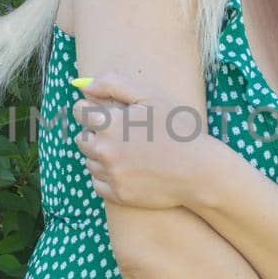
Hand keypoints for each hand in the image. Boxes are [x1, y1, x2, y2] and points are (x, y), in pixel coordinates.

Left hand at [70, 70, 206, 209]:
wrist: (199, 171)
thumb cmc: (177, 129)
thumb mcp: (150, 96)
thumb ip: (113, 84)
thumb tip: (83, 86)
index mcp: (109, 123)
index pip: (79, 111)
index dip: (92, 109)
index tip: (107, 113)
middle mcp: (104, 150)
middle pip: (82, 138)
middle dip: (96, 133)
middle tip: (123, 134)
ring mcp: (111, 174)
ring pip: (90, 161)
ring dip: (101, 155)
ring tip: (130, 152)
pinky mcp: (118, 194)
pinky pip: (98, 183)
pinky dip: (108, 176)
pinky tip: (129, 169)